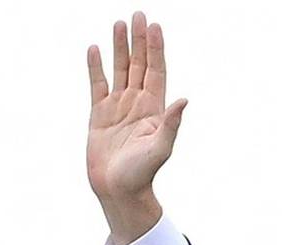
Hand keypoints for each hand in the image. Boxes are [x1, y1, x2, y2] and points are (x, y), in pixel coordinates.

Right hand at [86, 11, 185, 244]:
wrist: (119, 190)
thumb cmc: (142, 174)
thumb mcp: (161, 148)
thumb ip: (171, 124)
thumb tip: (185, 100)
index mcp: (154, 109)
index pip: (155, 71)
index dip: (156, 49)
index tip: (154, 26)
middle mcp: (138, 104)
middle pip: (138, 64)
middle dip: (138, 40)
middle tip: (138, 14)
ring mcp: (118, 107)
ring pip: (119, 70)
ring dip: (119, 47)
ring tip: (119, 24)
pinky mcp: (98, 115)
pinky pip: (97, 85)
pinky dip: (96, 67)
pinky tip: (95, 49)